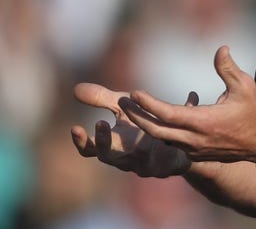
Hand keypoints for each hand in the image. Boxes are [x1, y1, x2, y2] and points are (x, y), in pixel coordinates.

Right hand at [71, 83, 196, 177]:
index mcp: (112, 147)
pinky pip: (168, 155)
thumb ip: (102, 100)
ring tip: (141, 128)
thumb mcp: (123, 110)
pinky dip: (172, 138)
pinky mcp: (167, 166)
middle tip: (101, 122)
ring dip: (138, 143)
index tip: (75, 128)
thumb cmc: (143, 126)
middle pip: (108, 157)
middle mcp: (125, 159)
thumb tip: (75, 88)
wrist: (176, 147)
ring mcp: (145, 165)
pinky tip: (180, 117)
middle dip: (103, 142)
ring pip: (138, 159)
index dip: (82, 142)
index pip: (91, 150)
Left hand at [117, 46, 255, 164]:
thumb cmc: (253, 112)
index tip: (134, 92)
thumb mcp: (244, 86)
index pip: (167, 114)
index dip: (148, 104)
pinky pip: (171, 142)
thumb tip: (220, 48)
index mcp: (203, 122)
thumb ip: (227, 68)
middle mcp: (194, 139)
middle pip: (157, 130)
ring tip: (131, 108)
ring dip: (145, 124)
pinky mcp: (195, 153)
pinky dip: (159, 130)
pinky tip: (151, 118)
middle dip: (137, 116)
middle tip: (122, 102)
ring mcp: (194, 148)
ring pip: (162, 138)